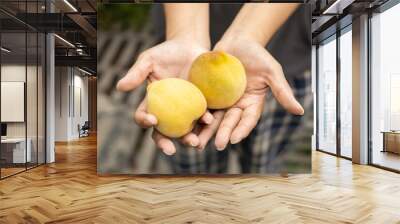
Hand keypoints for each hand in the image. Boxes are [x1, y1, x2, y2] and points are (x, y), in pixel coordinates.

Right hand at [116, 39, 212, 154]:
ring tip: (194, 142)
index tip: (153, 119)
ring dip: (188, 139)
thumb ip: (137, 73)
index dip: (145, 121)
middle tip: (171, 150)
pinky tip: (208, 120)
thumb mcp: (149, 59)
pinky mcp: (202, 106)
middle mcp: (168, 111)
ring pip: (185, 131)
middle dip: (165, 143)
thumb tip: (120, 87)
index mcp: (152, 102)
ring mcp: (186, 110)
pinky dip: (205, 122)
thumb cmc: (167, 53)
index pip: (144, 116)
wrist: (191, 46)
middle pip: (163, 132)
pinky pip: (203, 118)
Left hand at [194, 37, 304, 150]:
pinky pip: (202, 106)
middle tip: (217, 145)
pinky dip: (196, 115)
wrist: (237, 40)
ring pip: (214, 118)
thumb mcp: (272, 71)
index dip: (241, 129)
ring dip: (207, 131)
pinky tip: (189, 124)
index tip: (234, 139)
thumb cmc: (257, 54)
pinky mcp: (209, 94)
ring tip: (198, 142)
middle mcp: (237, 105)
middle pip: (229, 122)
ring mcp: (222, 101)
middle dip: (223, 134)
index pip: (247, 120)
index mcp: (252, 103)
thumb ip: (282, 92)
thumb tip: (300, 111)